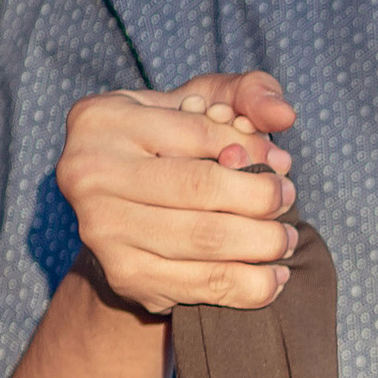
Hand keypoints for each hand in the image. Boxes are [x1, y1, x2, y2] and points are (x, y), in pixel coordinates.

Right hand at [55, 68, 297, 315]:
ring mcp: (103, 230)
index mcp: (103, 120)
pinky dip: (249, 286)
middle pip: (202, 188)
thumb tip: (282, 114)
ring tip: (285, 239)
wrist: (117, 214)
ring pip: (206, 240)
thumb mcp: (195, 103)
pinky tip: (272, 276)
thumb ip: (244, 92)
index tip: (280, 162)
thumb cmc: (164, 147)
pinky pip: (202, 285)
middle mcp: (90, 175)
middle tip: (287, 199)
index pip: (199, 131)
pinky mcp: (124, 276)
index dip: (252, 147)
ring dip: (263, 243)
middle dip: (261, 197)